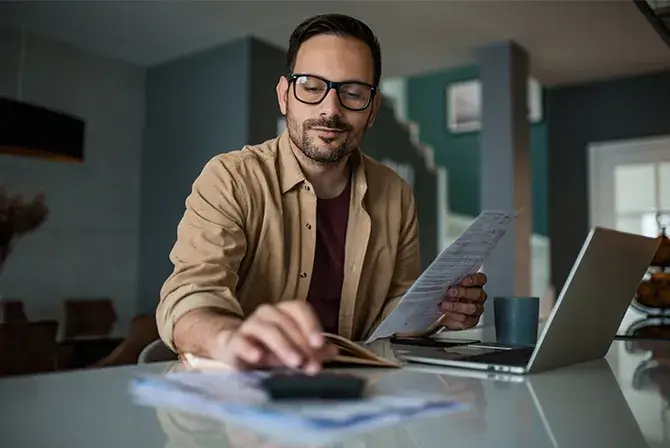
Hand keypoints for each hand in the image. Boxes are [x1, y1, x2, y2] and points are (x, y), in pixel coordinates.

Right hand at [207, 301, 337, 372]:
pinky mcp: (233, 341)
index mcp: (284, 311)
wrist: (234, 350)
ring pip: (266, 329)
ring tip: (294, 362)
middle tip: (309, 363)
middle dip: (300, 343)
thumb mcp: (294, 349)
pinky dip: (249, 348)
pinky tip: (258, 357)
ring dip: (283, 346)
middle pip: (285, 322)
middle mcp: (267, 314)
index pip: (299, 309)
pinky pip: (240, 341)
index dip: (311, 324)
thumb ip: (313, 350)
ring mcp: (248, 325)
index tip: (320, 344)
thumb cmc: (269, 348)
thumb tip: (333, 351)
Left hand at [438, 272, 487, 329]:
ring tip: (445, 304)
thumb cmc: (446, 296)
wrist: (441, 314)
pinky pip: (466, 319)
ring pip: (472, 308)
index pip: (481, 279)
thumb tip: (443, 277)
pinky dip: (454, 315)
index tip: (463, 281)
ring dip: (457, 306)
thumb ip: (450, 281)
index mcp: (475, 285)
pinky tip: (447, 312)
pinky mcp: (471, 321)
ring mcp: (476, 309)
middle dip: (463, 292)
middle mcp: (478, 297)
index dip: (474, 279)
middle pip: (478, 294)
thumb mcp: (447, 286)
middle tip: (450, 292)